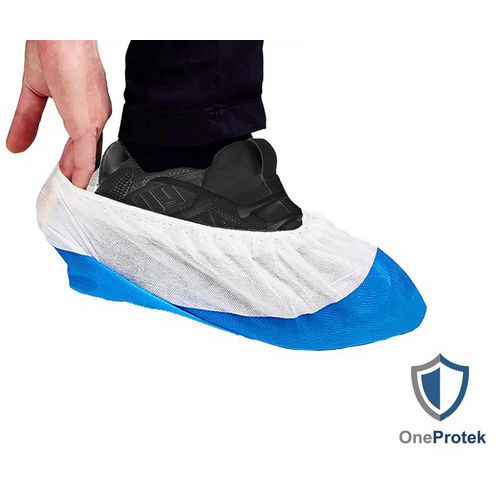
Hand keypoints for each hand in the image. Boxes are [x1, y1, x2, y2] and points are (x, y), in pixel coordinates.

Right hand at [6, 40, 111, 187]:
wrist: (60, 32)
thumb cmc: (54, 49)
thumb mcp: (34, 93)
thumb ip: (26, 121)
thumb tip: (14, 146)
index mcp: (86, 111)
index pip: (79, 148)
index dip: (71, 168)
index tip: (63, 183)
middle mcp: (96, 118)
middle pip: (86, 158)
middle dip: (75, 180)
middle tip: (66, 200)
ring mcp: (94, 122)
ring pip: (88, 161)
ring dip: (78, 183)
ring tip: (69, 202)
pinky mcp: (87, 123)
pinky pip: (86, 157)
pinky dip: (81, 176)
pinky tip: (77, 192)